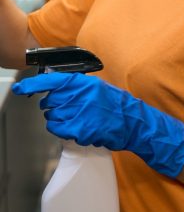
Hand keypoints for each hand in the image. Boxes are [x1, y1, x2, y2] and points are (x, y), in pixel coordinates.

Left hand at [13, 72, 183, 177]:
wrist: (134, 122)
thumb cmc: (117, 105)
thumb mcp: (98, 88)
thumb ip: (78, 86)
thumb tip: (55, 86)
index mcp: (85, 83)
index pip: (53, 81)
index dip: (34, 85)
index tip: (21, 89)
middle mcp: (81, 96)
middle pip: (50, 101)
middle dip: (53, 106)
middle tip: (66, 108)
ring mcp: (81, 114)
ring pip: (52, 116)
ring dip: (58, 118)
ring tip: (75, 118)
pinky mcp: (81, 130)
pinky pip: (59, 130)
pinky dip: (62, 130)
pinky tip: (75, 127)